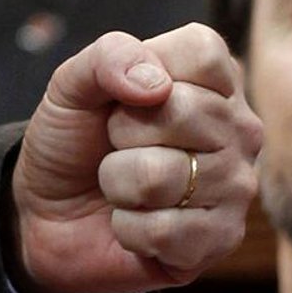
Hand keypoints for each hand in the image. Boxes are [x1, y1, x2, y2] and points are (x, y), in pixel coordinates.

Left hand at [8, 24, 260, 292]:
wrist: (53, 210)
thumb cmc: (74, 138)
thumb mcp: (73, 83)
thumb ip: (109, 56)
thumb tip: (156, 85)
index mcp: (213, 79)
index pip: (204, 52)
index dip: (143, 71)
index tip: (124, 95)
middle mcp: (238, 129)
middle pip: (182, 112)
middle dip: (122, 132)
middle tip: (117, 144)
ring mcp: (236, 187)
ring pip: (162, 176)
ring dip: (118, 183)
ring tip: (123, 185)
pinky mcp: (222, 241)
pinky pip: (162, 231)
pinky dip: (127, 227)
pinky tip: (134, 222)